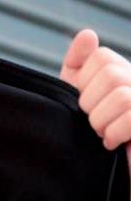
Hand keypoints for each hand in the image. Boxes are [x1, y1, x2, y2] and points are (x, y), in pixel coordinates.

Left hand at [59, 28, 130, 174]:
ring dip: (102, 121)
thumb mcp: (75, 90)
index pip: (101, 56)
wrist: (100, 167)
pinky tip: (112, 143)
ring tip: (102, 133)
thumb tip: (88, 33)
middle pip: (112, 75)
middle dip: (91, 103)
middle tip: (91, 121)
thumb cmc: (86, 127)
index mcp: (124, 71)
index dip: (83, 80)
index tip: (82, 101)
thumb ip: (78, 61)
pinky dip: (115, 133)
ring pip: (123, 97)